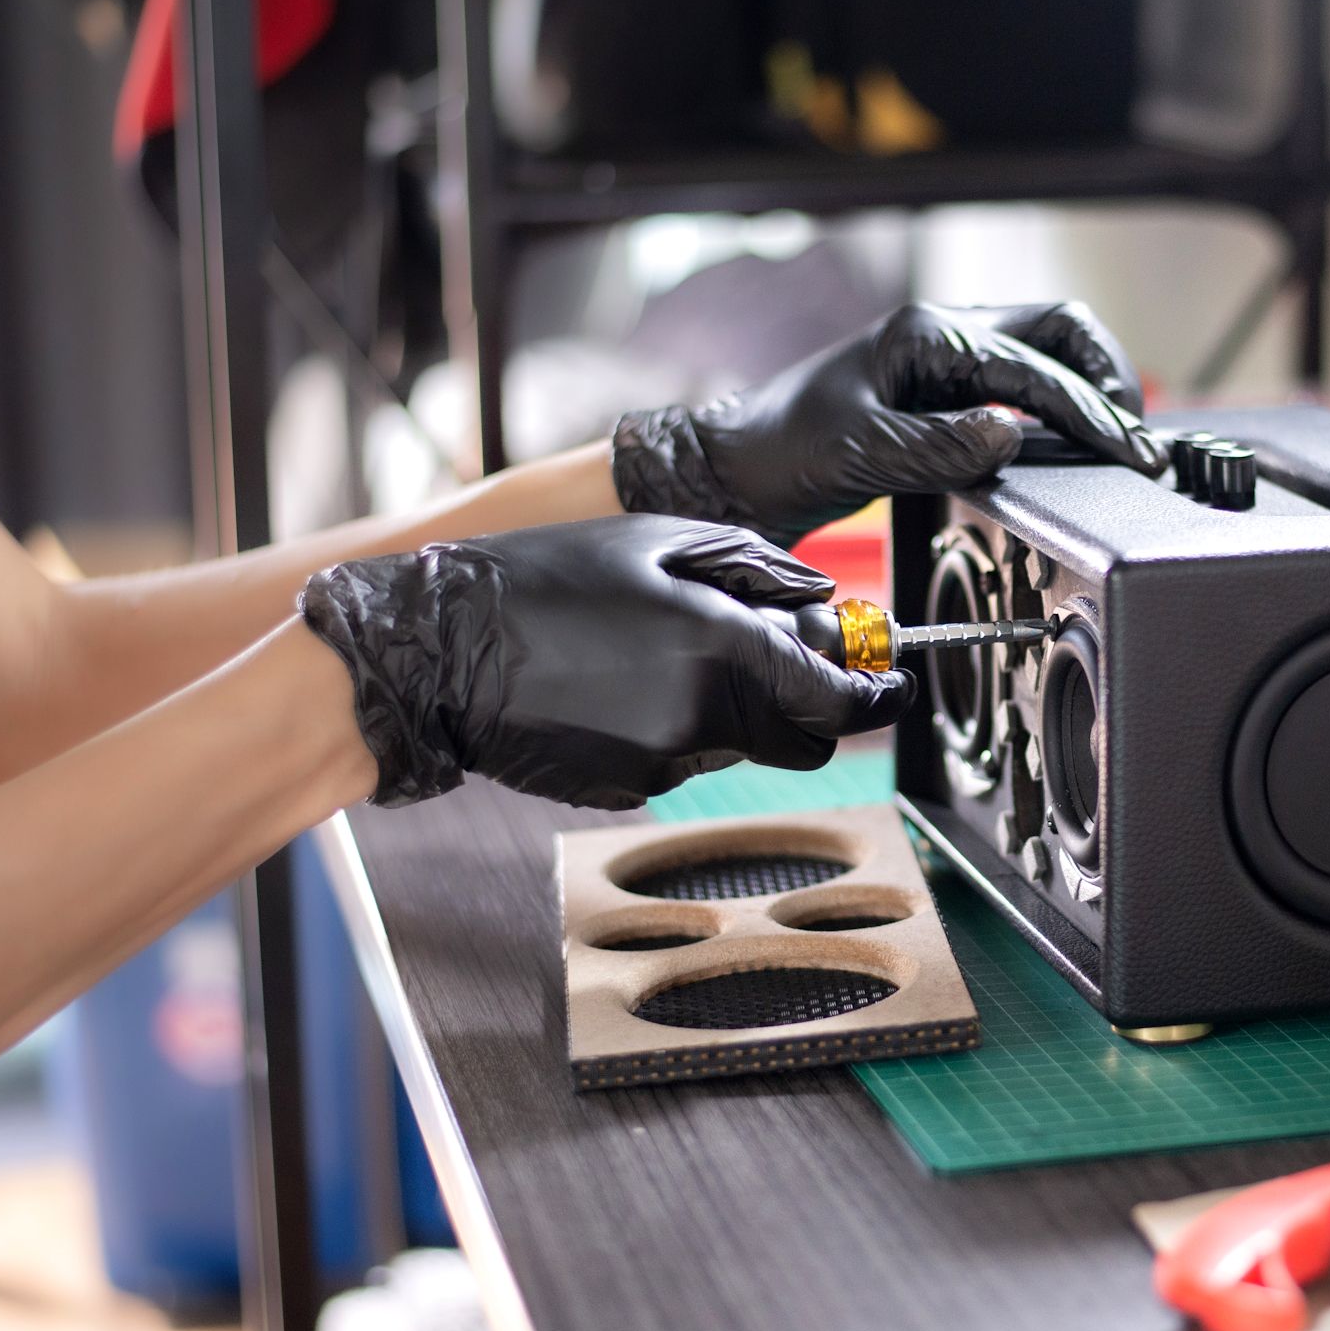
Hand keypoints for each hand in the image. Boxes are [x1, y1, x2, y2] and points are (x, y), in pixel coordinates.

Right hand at [299, 515, 912, 808]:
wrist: (438, 649)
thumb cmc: (544, 579)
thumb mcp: (658, 540)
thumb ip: (758, 572)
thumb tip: (824, 608)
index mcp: (721, 649)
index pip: (840, 704)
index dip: (878, 699)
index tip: (891, 688)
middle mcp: (703, 718)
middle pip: (804, 741)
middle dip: (808, 707)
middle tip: (778, 656)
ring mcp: (663, 764)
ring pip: (741, 747)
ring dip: (731, 707)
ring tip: (656, 651)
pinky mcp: (626, 790)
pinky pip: (682, 759)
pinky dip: (674, 726)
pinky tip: (617, 685)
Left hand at [610, 301, 1162, 546]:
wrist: (739, 466)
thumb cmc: (781, 450)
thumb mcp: (858, 454)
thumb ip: (937, 447)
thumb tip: (1011, 438)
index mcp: (926, 335)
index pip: (1034, 370)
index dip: (1090, 415)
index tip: (1129, 452)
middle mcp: (942, 334)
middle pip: (1060, 331)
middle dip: (1108, 378)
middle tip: (1136, 438)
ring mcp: (945, 359)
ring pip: (1046, 350)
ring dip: (1089, 385)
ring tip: (1119, 437)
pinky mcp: (943, 389)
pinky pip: (1021, 382)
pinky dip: (1059, 405)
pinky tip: (1072, 440)